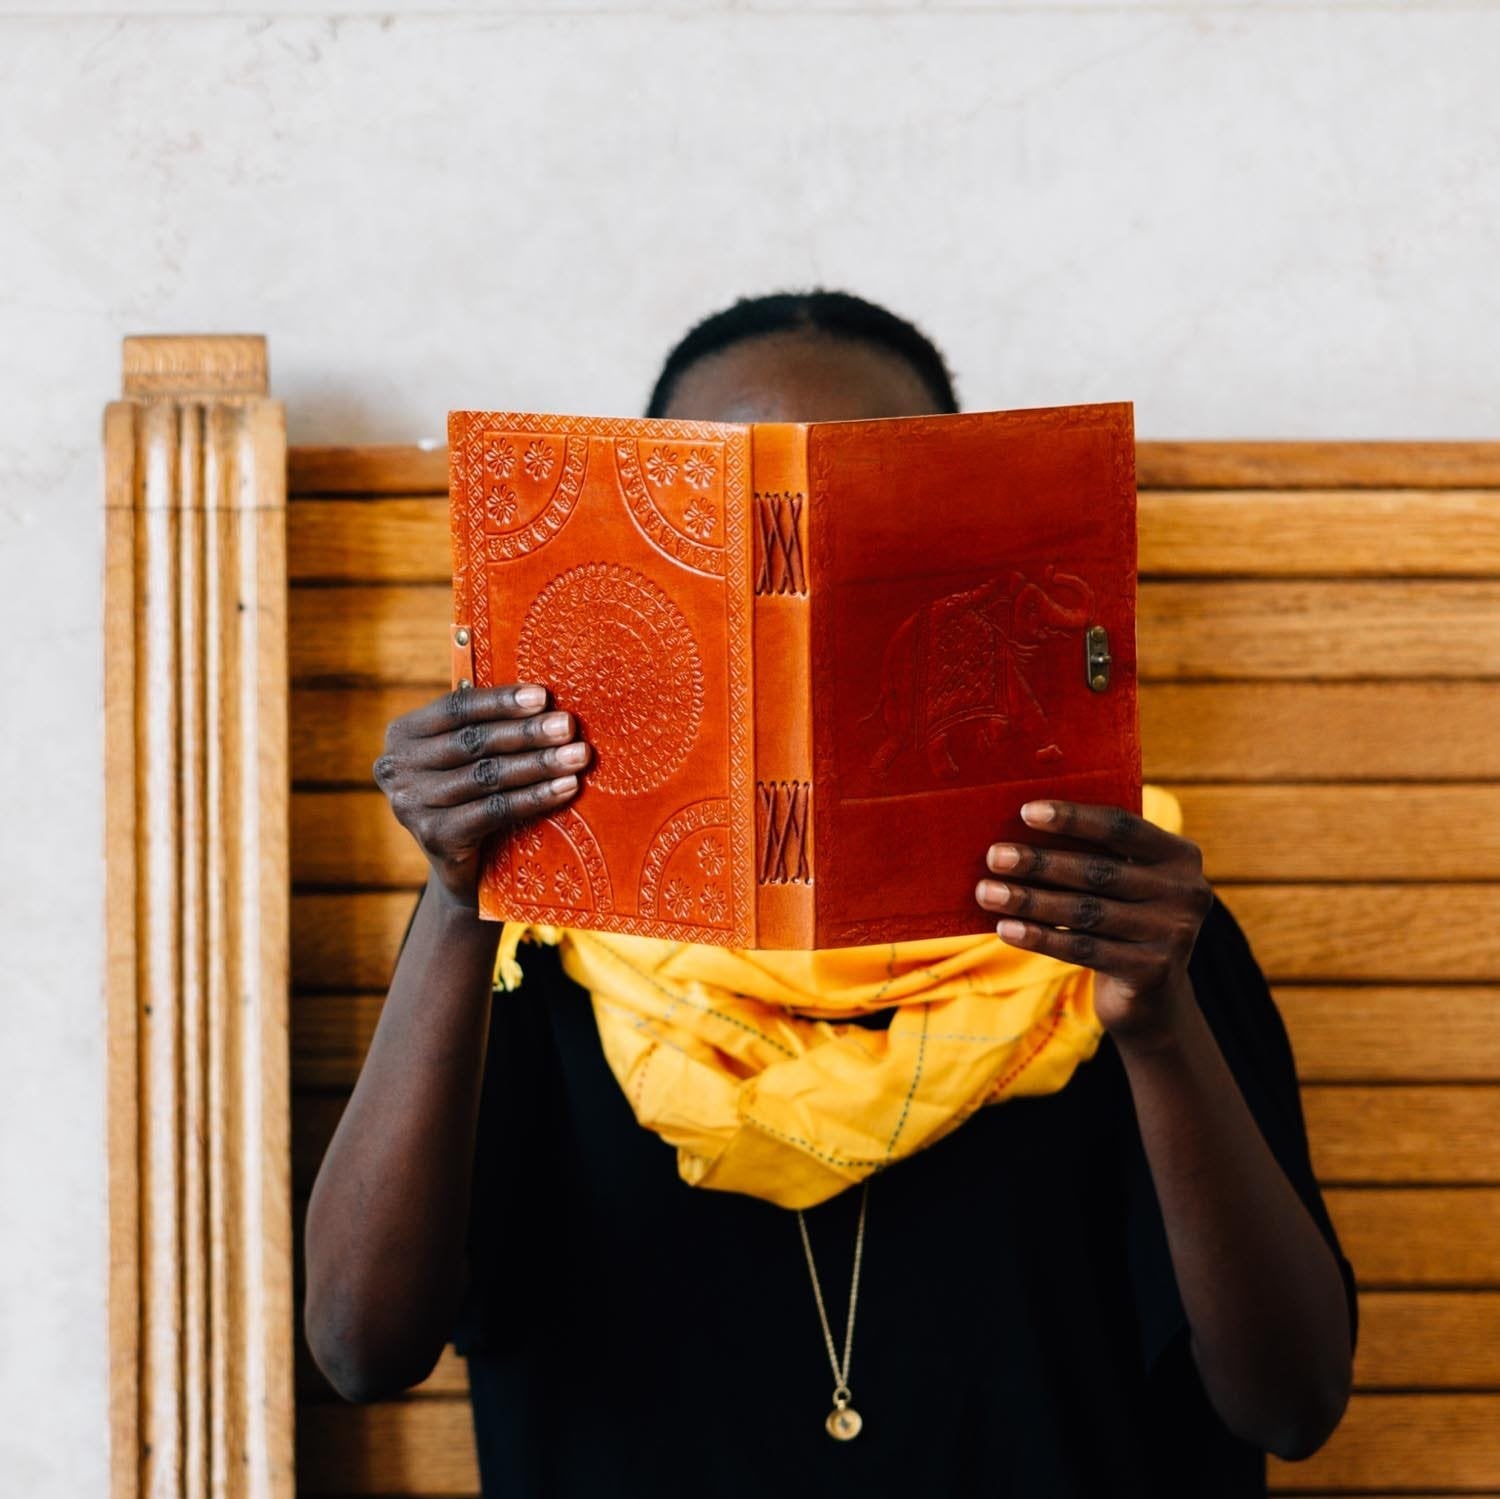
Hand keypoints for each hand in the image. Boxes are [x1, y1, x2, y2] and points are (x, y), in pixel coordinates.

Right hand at [373, 683, 589, 908]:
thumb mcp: (469, 755)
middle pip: (474, 742)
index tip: (543, 696)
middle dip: (527, 733)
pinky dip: (535, 797)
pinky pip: (494, 810)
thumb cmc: (475, 795)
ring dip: (539, 764)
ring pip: (487, 776)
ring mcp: (412, 805)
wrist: (466, 870)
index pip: (456, 708)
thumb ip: (487, 724)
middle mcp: (397, 768)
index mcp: (402, 734)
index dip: (500, 701)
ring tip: (578, 756)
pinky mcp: (435, 837)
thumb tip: (543, 697)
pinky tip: (566, 787)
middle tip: (568, 725)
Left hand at [974, 800, 1213, 1044]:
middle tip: (994, 856)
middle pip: (1098, 871)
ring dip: (1029, 901)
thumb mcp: (1124, 881)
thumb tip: (1018, 828)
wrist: (1153, 996)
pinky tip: (1006, 928)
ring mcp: (1173, 934)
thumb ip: (1094, 852)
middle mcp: (1186, 891)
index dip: (1073, 819)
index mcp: (1179, 855)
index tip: (1026, 812)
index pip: (1121, 827)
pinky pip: (1083, 948)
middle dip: (1040, 863)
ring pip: (1085, 912)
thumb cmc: (1121, 918)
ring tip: (987, 892)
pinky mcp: (1152, 970)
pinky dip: (1039, 937)